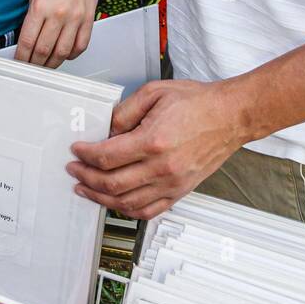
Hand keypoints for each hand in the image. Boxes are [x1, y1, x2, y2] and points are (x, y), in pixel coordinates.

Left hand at [14, 0, 101, 66]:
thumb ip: (32, 16)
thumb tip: (27, 39)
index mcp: (40, 6)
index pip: (27, 41)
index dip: (21, 57)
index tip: (19, 62)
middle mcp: (58, 14)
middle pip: (44, 51)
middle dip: (34, 63)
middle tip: (30, 67)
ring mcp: (76, 17)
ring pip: (62, 52)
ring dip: (52, 63)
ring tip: (45, 65)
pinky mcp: (89, 18)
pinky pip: (80, 45)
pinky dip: (71, 54)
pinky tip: (64, 54)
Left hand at [67, 76, 245, 219]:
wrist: (230, 116)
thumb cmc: (198, 102)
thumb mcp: (154, 93)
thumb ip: (125, 112)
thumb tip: (105, 130)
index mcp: (153, 141)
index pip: (106, 156)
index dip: (85, 155)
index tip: (77, 150)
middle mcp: (162, 167)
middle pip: (112, 183)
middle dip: (86, 177)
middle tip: (74, 170)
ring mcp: (172, 183)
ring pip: (127, 202)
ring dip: (101, 197)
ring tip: (86, 188)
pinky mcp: (180, 191)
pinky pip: (149, 211)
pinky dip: (127, 210)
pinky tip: (115, 203)